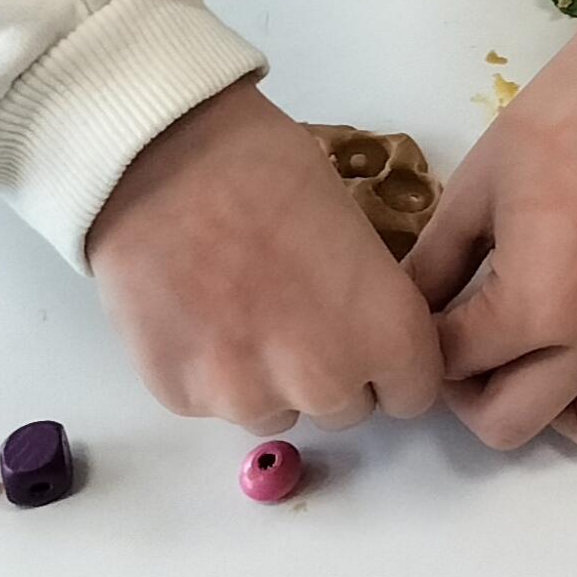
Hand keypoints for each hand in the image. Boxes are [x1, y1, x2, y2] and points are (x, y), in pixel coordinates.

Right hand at [85, 79, 445, 431]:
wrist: (163, 164)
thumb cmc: (271, 170)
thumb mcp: (355, 226)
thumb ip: (367, 301)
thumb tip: (359, 325)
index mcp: (384, 333)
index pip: (413, 393)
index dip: (394, 364)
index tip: (370, 338)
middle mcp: (323, 383)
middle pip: (345, 409)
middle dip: (330, 372)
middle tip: (299, 313)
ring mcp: (246, 398)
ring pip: (278, 412)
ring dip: (270, 380)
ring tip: (241, 307)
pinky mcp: (181, 399)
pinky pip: (213, 402)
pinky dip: (209, 370)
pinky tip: (196, 310)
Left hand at [413, 0, 576, 456]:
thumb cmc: (562, 120)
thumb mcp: (477, 186)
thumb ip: (432, 265)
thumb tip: (404, 314)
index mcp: (537, 303)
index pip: (453, 367)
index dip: (424, 343)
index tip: (425, 314)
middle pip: (508, 423)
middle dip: (470, 391)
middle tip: (465, 341)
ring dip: (548, 407)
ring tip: (531, 354)